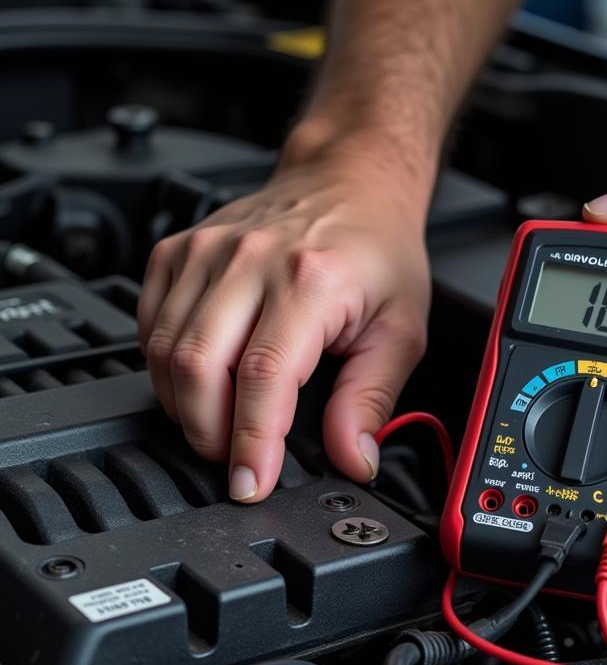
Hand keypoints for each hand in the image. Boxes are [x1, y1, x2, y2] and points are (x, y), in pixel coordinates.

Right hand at [137, 138, 430, 501]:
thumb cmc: (378, 251)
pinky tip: (199, 382)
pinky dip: (165, 367)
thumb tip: (353, 459)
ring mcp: (206, 250)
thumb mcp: (400, 331)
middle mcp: (251, 260)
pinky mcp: (178, 249)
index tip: (250, 483)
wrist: (352, 182)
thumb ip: (371, 400)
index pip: (265, 378)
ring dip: (184, 406)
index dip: (252, 442)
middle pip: (199, 367)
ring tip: (220, 426)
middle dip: (209, 432)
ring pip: (164, 350)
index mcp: (311, 281)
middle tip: (236, 458)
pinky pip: (149, 324)